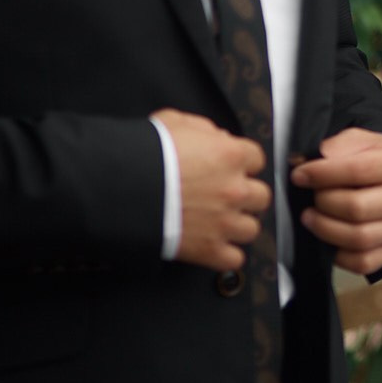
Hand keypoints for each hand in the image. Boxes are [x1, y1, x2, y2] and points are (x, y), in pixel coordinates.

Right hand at [155, 109, 269, 272]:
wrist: (120, 188)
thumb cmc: (145, 155)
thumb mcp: (174, 123)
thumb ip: (203, 128)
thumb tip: (217, 137)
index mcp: (230, 156)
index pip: (257, 159)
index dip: (243, 163)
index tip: (232, 168)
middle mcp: (234, 189)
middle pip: (261, 196)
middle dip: (245, 195)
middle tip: (227, 196)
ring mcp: (224, 222)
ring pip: (252, 228)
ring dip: (238, 225)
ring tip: (220, 222)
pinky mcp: (209, 249)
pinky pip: (235, 259)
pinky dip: (226, 255)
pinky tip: (214, 246)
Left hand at [290, 127, 381, 274]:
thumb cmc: (380, 162)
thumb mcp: (366, 142)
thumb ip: (340, 146)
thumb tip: (310, 160)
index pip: (357, 171)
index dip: (322, 174)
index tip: (299, 175)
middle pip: (356, 208)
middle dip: (323, 202)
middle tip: (310, 197)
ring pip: (357, 238)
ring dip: (325, 229)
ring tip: (310, 217)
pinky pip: (362, 262)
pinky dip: (339, 255)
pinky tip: (328, 238)